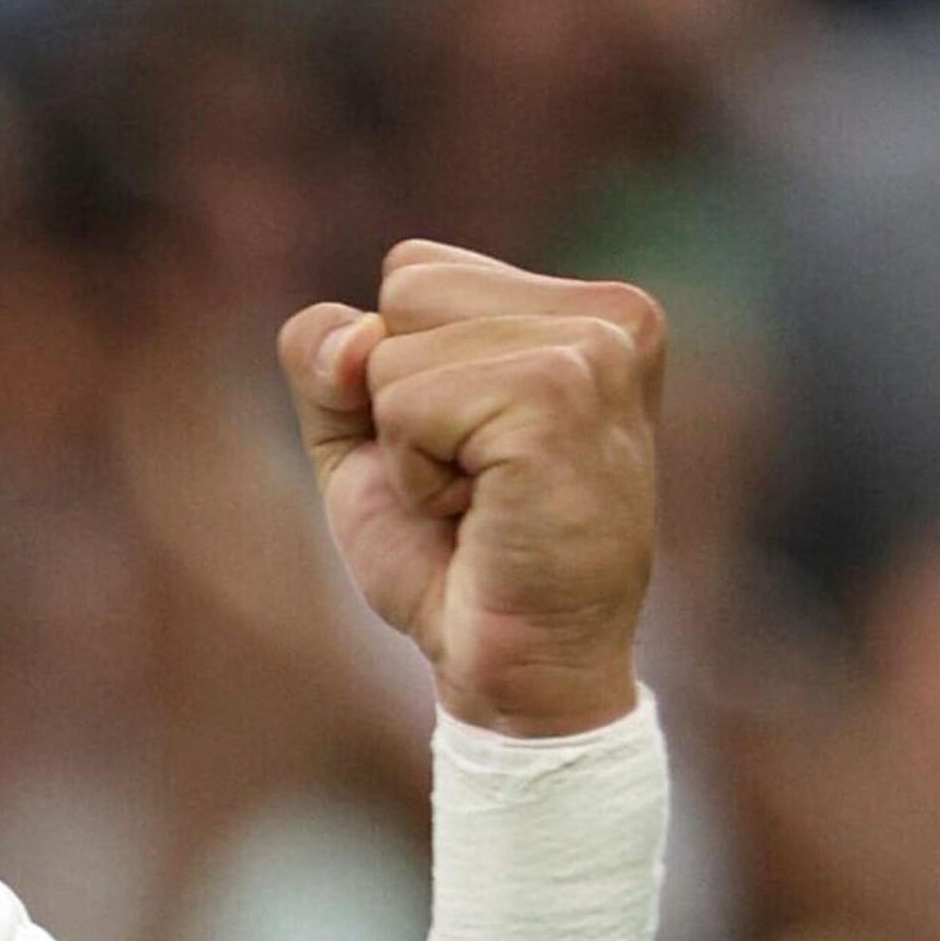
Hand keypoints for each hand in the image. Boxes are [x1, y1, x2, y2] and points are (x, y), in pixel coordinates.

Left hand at [280, 243, 662, 735]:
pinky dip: (415, 475)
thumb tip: (353, 340)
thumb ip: (329, 356)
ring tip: (481, 501)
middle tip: (474, 482)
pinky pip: (404, 403)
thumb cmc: (451, 557)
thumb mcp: (367, 434)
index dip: (399, 373)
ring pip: (393, 350)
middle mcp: (610, 315)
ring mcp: (592, 351)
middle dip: (401, 400)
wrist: (512, 670)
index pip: (413, 270)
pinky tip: (483, 514)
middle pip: (402, 291)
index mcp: (588, 308)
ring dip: (408, 445)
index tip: (468, 450)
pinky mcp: (559, 396)